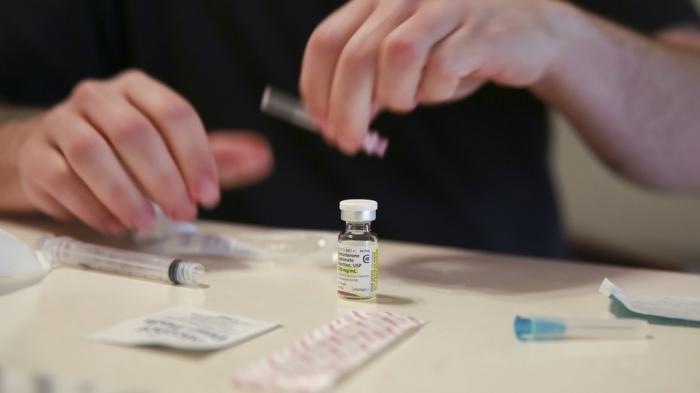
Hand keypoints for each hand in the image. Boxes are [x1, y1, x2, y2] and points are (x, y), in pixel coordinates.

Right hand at [15, 70, 271, 234]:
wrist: (58, 154)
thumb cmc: (125, 152)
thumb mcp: (173, 149)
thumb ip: (216, 155)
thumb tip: (263, 157)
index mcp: (137, 89)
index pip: (173, 113)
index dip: (196, 156)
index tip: (209, 194)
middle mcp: (97, 98)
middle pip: (133, 131)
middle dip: (164, 178)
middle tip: (183, 212)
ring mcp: (61, 124)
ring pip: (92, 153)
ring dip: (125, 193)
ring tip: (146, 222)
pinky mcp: (38, 157)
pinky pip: (62, 179)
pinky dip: (92, 207)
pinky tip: (115, 224)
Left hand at [300, 0, 569, 153]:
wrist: (529, 34)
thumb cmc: (458, 49)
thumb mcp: (403, 64)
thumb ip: (367, 84)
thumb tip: (336, 122)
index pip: (326, 41)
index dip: (317, 88)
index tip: (321, 123)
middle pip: (356, 54)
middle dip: (345, 109)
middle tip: (348, 141)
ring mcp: (444, 4)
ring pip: (396, 54)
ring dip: (395, 95)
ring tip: (409, 101)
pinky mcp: (480, 27)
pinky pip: (442, 68)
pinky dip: (436, 91)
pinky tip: (446, 87)